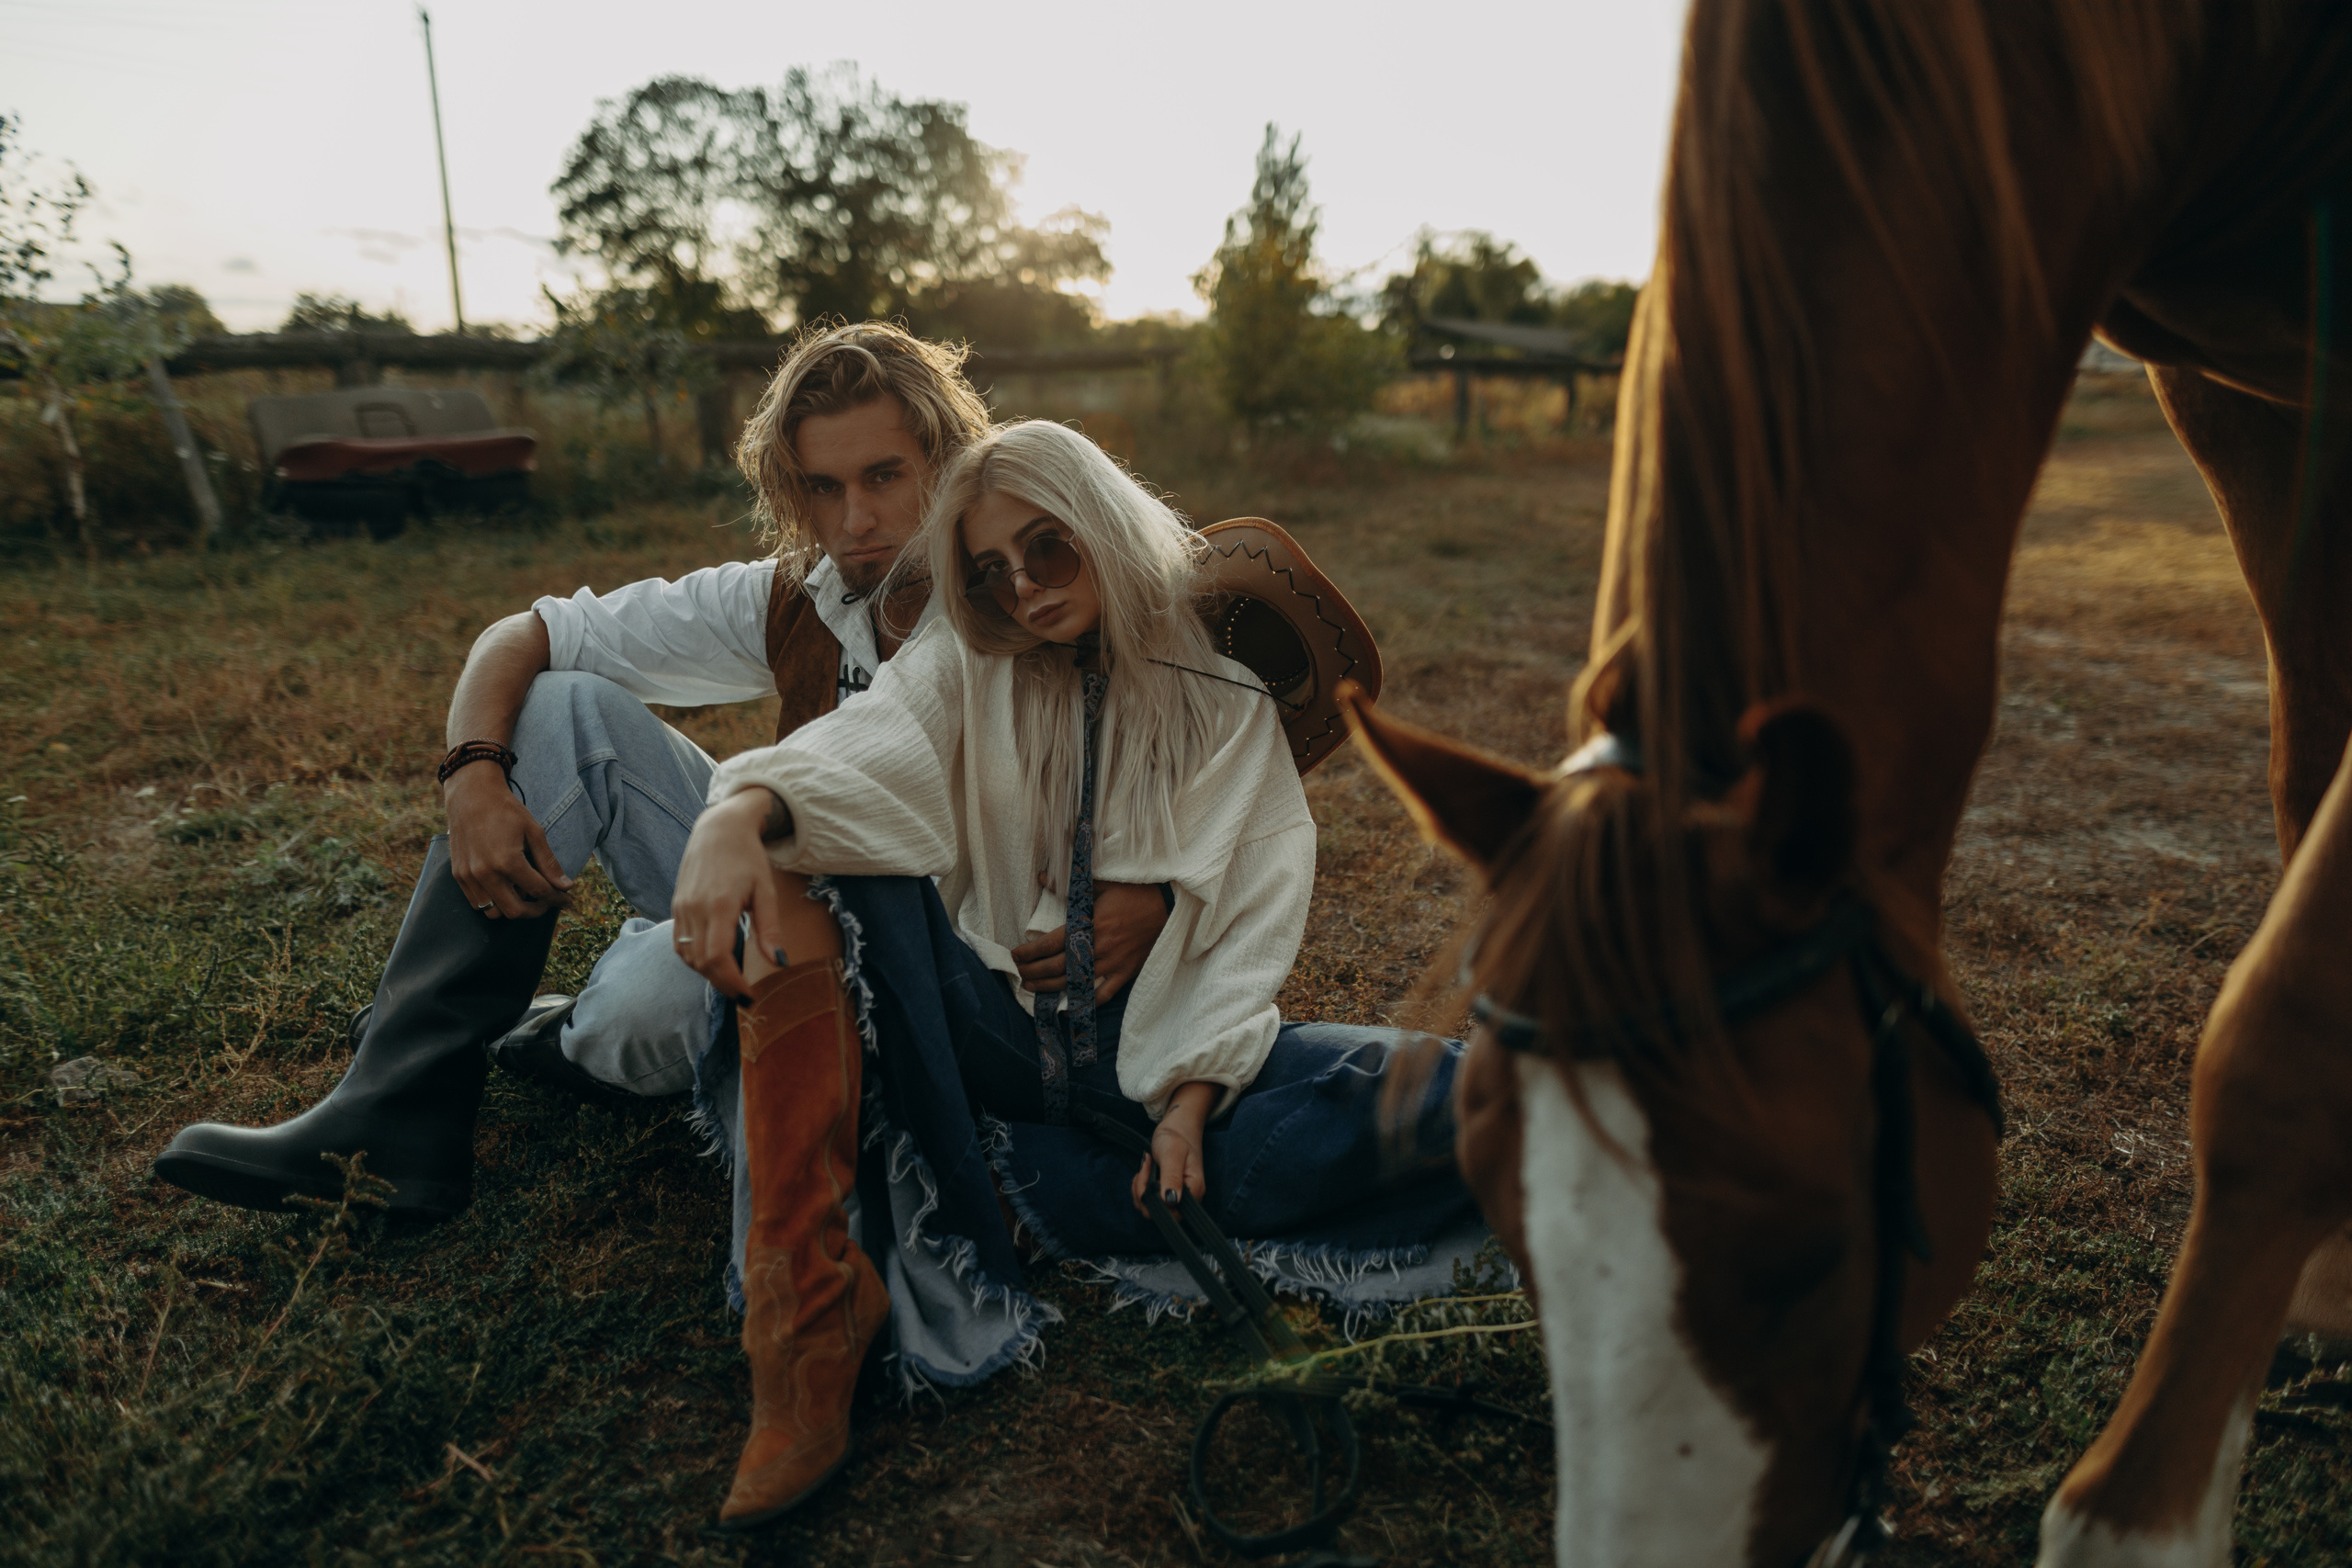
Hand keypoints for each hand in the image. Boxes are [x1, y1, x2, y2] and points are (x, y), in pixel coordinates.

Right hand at [445, 763, 571, 917]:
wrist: (471, 795)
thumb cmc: (506, 810)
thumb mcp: (534, 832)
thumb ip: (548, 863)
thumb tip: (565, 887)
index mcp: (508, 862)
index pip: (539, 891)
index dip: (557, 899)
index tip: (567, 900)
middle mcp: (485, 873)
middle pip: (515, 911)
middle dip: (536, 910)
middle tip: (547, 901)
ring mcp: (469, 876)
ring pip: (493, 911)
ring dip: (512, 908)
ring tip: (525, 892)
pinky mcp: (458, 875)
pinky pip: (477, 902)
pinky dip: (494, 901)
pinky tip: (506, 887)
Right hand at [669, 788, 791, 1002]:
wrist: (719, 829)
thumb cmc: (748, 857)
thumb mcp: (766, 891)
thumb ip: (769, 929)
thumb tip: (779, 963)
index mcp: (719, 905)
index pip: (718, 958)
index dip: (732, 983)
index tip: (749, 996)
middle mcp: (695, 909)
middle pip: (701, 963)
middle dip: (723, 984)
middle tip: (743, 994)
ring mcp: (681, 908)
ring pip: (688, 956)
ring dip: (708, 973)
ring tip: (731, 978)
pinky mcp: (676, 906)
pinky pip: (679, 943)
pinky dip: (694, 958)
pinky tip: (713, 960)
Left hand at [1013, 880, 1170, 1001]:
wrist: (1168, 904)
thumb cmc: (1134, 892)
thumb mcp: (1101, 883)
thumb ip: (1069, 885)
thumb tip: (1042, 878)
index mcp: (1089, 925)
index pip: (1049, 944)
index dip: (1029, 953)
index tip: (1015, 955)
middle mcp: (1098, 948)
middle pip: (1057, 967)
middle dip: (1034, 972)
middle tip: (1019, 973)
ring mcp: (1113, 964)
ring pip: (1075, 983)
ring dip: (1050, 988)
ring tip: (1033, 988)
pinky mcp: (1126, 973)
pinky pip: (1103, 994)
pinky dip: (1085, 1003)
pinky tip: (1069, 1007)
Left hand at [1131, 1082, 1214, 1215]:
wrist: (1178, 1126)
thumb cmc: (1177, 1137)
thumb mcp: (1173, 1154)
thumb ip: (1172, 1177)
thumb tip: (1170, 1200)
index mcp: (1194, 1190)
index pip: (1171, 1213)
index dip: (1154, 1199)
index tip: (1150, 1171)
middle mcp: (1186, 1198)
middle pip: (1159, 1213)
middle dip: (1144, 1192)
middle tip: (1145, 1168)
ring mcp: (1175, 1196)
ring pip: (1149, 1208)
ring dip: (1140, 1188)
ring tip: (1145, 1166)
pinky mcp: (1165, 1193)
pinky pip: (1147, 1201)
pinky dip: (1140, 1187)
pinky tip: (1144, 1171)